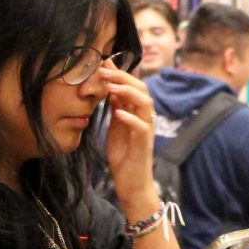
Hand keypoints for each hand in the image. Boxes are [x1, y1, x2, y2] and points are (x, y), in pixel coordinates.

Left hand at [101, 65, 157, 209]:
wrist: (131, 185)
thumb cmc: (124, 157)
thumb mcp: (116, 128)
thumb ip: (116, 109)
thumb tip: (110, 88)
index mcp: (137, 114)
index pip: (133, 87)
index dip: (120, 73)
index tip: (103, 64)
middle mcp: (145, 120)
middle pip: (142, 90)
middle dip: (123, 77)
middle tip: (103, 71)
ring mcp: (146, 132)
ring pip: (146, 104)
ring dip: (128, 92)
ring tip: (111, 87)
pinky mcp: (143, 146)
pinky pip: (141, 128)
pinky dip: (131, 118)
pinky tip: (118, 113)